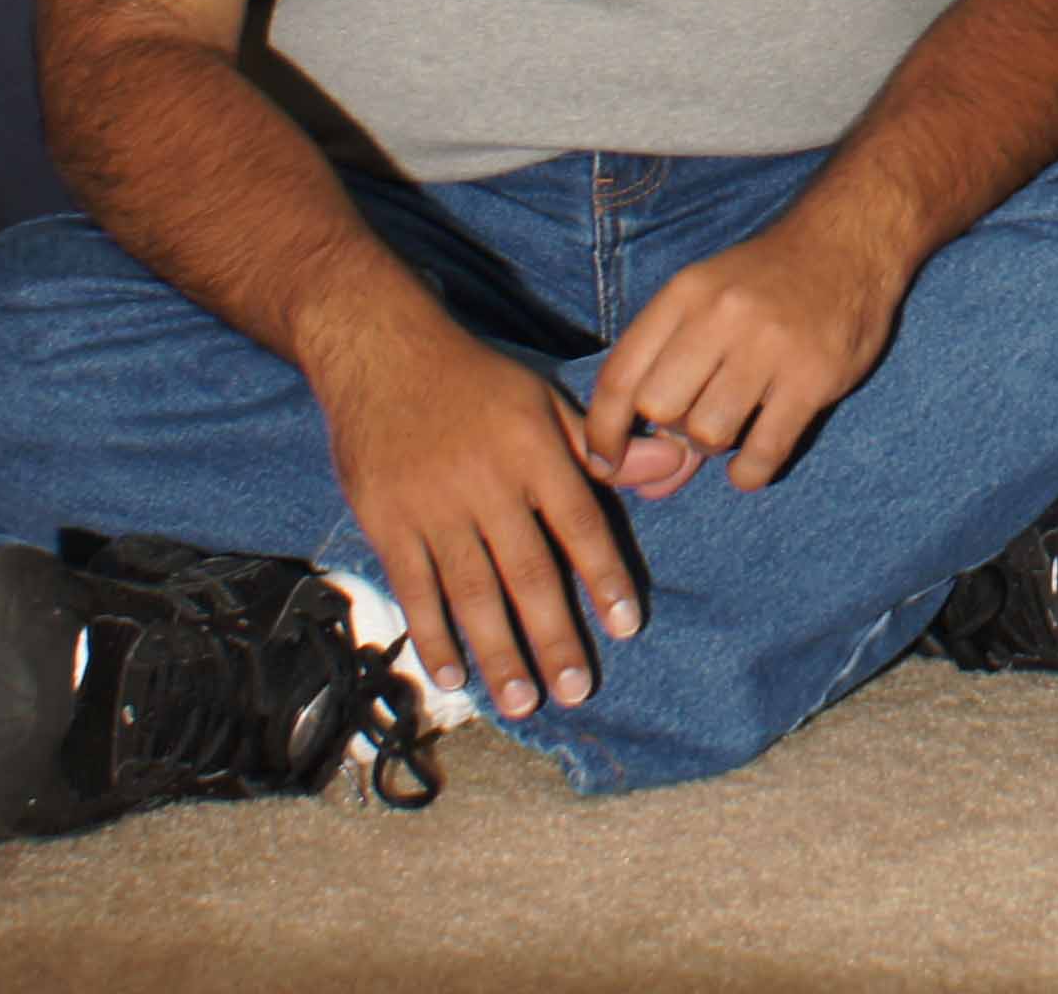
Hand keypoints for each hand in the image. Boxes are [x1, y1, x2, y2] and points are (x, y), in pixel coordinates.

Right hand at [306, 314, 640, 720]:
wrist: (385, 355)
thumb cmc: (478, 381)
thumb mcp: (544, 399)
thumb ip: (600, 445)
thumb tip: (672, 461)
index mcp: (535, 450)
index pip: (580, 523)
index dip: (604, 576)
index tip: (625, 627)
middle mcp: (488, 484)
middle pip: (528, 572)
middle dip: (554, 636)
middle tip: (577, 690)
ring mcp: (434, 508)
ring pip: (473, 592)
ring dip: (499, 652)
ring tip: (522, 701)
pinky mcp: (388, 524)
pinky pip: (416, 590)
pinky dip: (434, 636)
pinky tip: (454, 676)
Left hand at [583, 205, 902, 493]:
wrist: (851, 241)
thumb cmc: (767, 282)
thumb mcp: (709, 309)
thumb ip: (672, 383)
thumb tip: (645, 484)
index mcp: (686, 292)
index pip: (620, 374)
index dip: (603, 431)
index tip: (607, 462)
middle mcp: (723, 314)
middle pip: (659, 408)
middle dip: (671, 429)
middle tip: (698, 420)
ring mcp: (772, 345)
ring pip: (708, 433)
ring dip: (714, 445)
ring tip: (735, 424)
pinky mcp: (814, 375)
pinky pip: (761, 454)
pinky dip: (748, 473)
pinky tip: (753, 461)